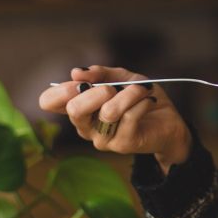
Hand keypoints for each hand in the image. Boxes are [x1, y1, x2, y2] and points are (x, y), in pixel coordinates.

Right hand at [38, 66, 190, 171]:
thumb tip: (76, 72)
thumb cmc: (140, 98)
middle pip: (74, 109)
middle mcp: (85, 126)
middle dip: (96, 91)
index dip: (60, 89)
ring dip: (129, 94)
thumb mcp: (121, 78)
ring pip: (108, 111)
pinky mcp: (122, 144)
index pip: (48, 102)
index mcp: (79, 108)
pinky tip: (149, 100)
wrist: (168, 121)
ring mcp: (102, 139)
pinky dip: (142, 102)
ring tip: (142, 89)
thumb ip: (100, 73)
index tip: (81, 81)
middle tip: (113, 87)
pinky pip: (130, 117)